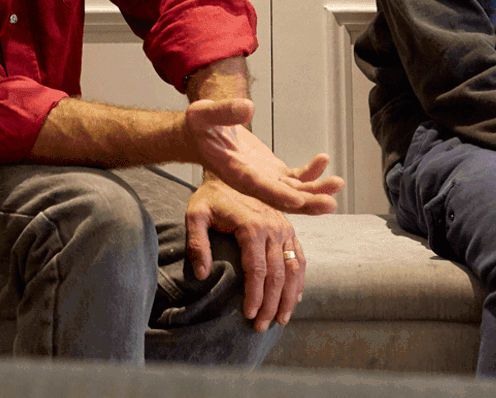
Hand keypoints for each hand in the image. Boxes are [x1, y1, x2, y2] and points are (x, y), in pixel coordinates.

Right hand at [184, 99, 343, 214]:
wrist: (200, 135)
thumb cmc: (199, 125)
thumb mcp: (203, 113)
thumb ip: (224, 112)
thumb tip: (248, 107)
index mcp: (234, 172)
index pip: (258, 187)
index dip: (277, 194)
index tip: (298, 200)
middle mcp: (251, 181)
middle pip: (281, 197)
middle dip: (307, 201)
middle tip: (329, 202)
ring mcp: (264, 178)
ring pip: (293, 191)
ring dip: (316, 190)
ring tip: (338, 183)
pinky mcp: (272, 172)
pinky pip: (295, 177)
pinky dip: (311, 172)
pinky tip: (324, 160)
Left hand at [186, 177, 304, 331]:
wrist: (229, 170)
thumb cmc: (210, 196)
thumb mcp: (195, 214)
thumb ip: (197, 243)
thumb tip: (201, 274)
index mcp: (253, 226)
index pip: (257, 270)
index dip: (255, 296)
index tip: (250, 316)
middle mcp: (274, 227)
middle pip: (277, 275)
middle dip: (272, 304)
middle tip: (263, 326)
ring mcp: (284, 228)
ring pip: (293, 268)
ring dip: (289, 297)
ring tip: (282, 319)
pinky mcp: (288, 228)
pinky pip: (299, 256)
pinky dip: (299, 279)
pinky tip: (295, 297)